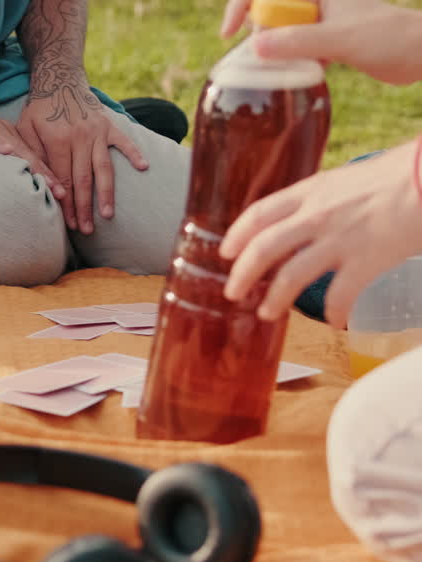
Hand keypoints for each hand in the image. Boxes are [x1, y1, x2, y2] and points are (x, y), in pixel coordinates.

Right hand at [0, 105, 64, 196]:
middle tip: (67, 196)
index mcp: (7, 139)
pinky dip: (3, 147)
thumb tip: (4, 186)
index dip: (49, 176)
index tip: (64, 195)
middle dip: (51, 176)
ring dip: (36, 167)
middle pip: (32, 157)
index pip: (32, 160)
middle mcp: (4, 133)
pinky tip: (11, 154)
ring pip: (19, 151)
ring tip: (51, 184)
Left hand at [16, 83, 146, 233]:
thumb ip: (34, 155)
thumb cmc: (38, 110)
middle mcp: (80, 138)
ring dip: (106, 193)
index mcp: (58, 141)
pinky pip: (124, 141)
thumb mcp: (26, 130)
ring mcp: (97, 132)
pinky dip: (134, 153)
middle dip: (85, 207)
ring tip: (108, 214)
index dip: (67, 203)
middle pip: (83, 180)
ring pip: (103, 168)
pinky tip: (143, 168)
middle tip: (87, 229)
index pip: (64, 179)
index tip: (69, 224)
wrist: (58, 80)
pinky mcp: (109, 125)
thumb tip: (43, 184)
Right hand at [220, 0, 421, 85]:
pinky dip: (286, 60)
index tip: (230, 33)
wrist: (416, 53)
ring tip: (281, 66)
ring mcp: (317, 18)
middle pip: (265, 9)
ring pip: (276, 29)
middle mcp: (313, 0)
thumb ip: (299, 41)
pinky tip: (300, 71)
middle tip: (263, 53)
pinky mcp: (321, 37)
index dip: (240, 6)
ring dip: (271, 49)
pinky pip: (290, 45)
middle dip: (256, 31)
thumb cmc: (387, 37)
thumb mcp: (340, 39)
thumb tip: (257, 47)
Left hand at [220, 142, 421, 328]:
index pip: (259, 213)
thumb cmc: (402, 172)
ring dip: (274, 299)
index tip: (225, 253)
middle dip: (242, 274)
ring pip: (289, 276)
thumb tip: (310, 216)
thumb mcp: (350, 178)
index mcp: (311, 190)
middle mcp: (317, 215)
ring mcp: (340, 239)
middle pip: (263, 248)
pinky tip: (335, 322)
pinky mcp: (367, 260)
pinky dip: (334, 313)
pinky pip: (340, 296)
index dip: (236, 236)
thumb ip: (325, 198)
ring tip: (266, 314)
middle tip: (233, 292)